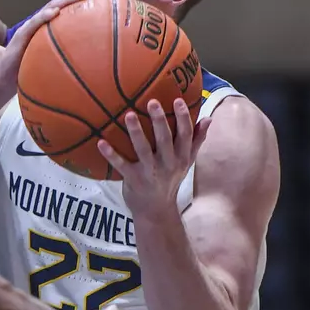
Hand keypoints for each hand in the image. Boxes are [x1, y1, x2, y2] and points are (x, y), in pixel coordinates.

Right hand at [0, 0, 106, 84]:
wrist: (3, 79)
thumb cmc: (28, 75)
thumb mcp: (53, 69)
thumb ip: (70, 66)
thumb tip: (99, 78)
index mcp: (53, 32)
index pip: (73, 14)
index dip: (90, 6)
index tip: (111, 2)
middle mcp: (43, 26)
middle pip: (65, 6)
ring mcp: (32, 28)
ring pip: (50, 8)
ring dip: (66, 0)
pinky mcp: (21, 35)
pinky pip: (34, 24)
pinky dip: (44, 16)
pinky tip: (55, 13)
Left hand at [98, 98, 210, 217]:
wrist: (157, 210)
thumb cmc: (171, 179)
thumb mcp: (187, 161)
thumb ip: (196, 140)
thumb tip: (208, 118)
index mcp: (181, 156)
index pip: (185, 134)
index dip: (182, 117)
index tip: (178, 99)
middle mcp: (167, 163)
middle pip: (164, 139)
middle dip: (159, 120)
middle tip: (152, 102)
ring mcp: (150, 171)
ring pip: (142, 149)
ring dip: (136, 132)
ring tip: (128, 115)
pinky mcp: (133, 179)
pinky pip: (121, 165)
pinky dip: (111, 154)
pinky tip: (101, 142)